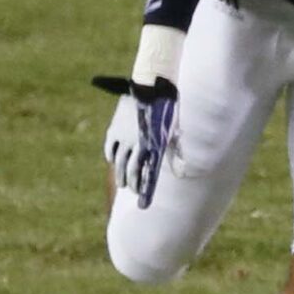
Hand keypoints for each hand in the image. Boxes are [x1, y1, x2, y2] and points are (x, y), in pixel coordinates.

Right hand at [92, 73, 177, 207]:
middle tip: (133, 191)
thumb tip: (182, 174)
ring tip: (122, 184)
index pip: (148, 174)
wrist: (151, 89)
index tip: (143, 204)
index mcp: (154, 146)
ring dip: (120, 174)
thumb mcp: (173, 132)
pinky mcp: (114, 129)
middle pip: (131, 171)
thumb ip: (176, 154)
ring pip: (118, 162)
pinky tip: (112, 162)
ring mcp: (124, 137)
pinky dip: (111, 157)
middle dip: (132, 184)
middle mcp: (138, 145)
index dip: (145, 191)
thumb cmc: (166, 111)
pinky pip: (110, 148)